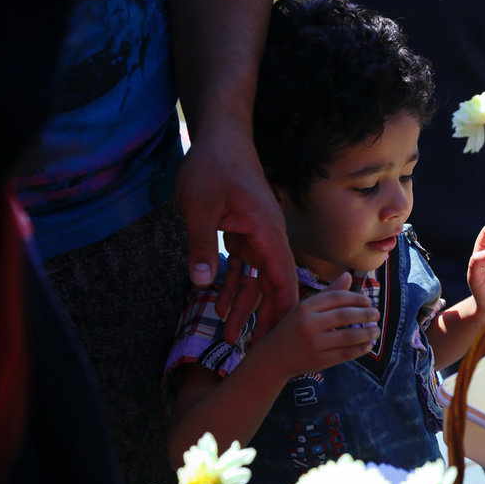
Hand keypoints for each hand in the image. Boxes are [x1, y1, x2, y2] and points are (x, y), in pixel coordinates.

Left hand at [175, 127, 298, 342]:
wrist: (219, 135)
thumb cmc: (213, 165)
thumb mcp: (199, 206)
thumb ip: (201, 245)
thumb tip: (200, 285)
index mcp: (266, 232)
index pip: (283, 279)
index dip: (285, 310)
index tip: (281, 337)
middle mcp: (267, 237)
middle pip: (272, 285)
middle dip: (262, 317)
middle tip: (250, 348)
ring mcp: (256, 235)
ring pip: (255, 278)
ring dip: (243, 305)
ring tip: (229, 335)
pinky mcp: (243, 231)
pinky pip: (242, 265)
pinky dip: (233, 284)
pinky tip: (219, 305)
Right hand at [261, 273, 379, 375]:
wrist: (274, 358)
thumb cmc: (293, 328)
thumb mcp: (305, 308)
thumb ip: (328, 293)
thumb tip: (348, 275)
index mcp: (305, 307)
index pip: (337, 297)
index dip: (356, 298)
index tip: (368, 302)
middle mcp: (309, 324)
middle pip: (345, 315)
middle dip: (365, 314)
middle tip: (377, 314)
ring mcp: (314, 343)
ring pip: (348, 336)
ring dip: (367, 333)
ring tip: (376, 330)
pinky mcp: (319, 360)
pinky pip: (345, 353)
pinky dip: (360, 349)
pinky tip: (368, 345)